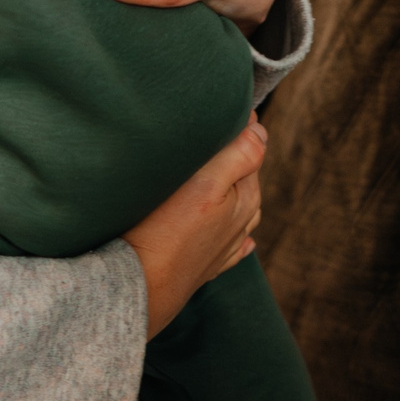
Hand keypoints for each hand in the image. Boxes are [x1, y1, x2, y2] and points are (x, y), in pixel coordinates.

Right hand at [123, 119, 266, 334]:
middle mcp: (242, 223)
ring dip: (227, 189)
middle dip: (233, 156)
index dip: (238, 126)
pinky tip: (238, 235)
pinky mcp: (204, 266)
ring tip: (210, 171)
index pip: (253, 148)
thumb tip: (261, 130)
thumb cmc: (166, 233)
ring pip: (237, 208)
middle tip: (206, 134)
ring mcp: (224, 247)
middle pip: (244, 177)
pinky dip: (231, 231)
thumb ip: (240, 155)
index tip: (217, 109)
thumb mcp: (206, 185)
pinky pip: (228, 243)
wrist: (138, 291)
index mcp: (247, 198)